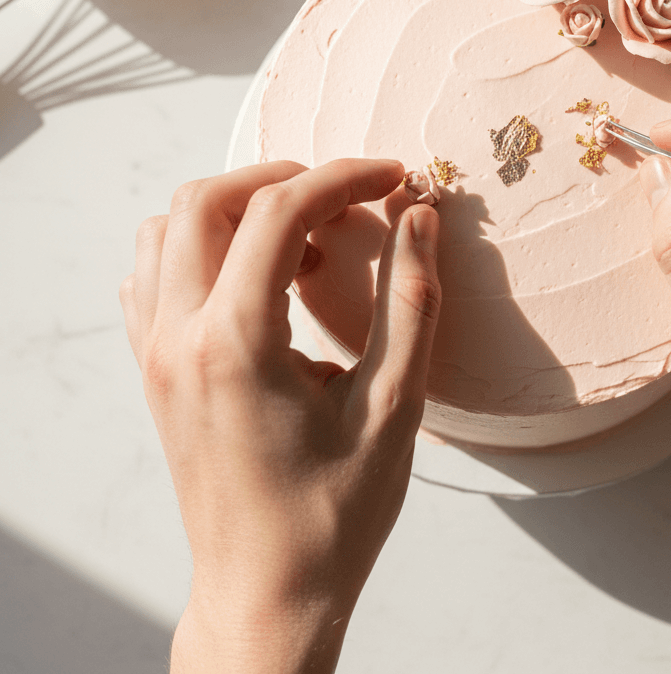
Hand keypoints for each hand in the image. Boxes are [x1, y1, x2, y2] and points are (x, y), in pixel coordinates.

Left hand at [120, 158, 440, 673]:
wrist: (267, 592)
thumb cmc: (333, 513)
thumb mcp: (393, 406)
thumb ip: (411, 301)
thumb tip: (419, 219)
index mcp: (236, 343)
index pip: (281, 211)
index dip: (345, 178)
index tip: (393, 178)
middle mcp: (179, 338)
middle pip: (209, 199)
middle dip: (285, 179)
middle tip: (349, 200)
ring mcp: (155, 354)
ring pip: (169, 229)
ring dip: (237, 210)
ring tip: (303, 242)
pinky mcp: (154, 372)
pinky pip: (152, 276)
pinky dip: (200, 248)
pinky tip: (255, 279)